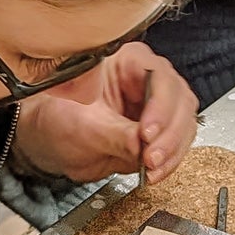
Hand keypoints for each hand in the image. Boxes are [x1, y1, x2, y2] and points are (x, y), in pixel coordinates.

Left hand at [12, 44, 197, 185]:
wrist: (51, 141)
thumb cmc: (57, 117)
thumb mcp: (81, 126)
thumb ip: (114, 134)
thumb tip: (141, 145)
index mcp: (127, 61)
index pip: (158, 76)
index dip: (159, 106)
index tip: (147, 133)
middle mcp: (147, 80)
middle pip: (179, 101)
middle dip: (169, 134)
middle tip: (151, 157)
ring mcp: (156, 106)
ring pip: (183, 124)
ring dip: (172, 151)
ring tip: (152, 168)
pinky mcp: (158, 132)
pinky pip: (176, 145)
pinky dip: (169, 161)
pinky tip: (153, 173)